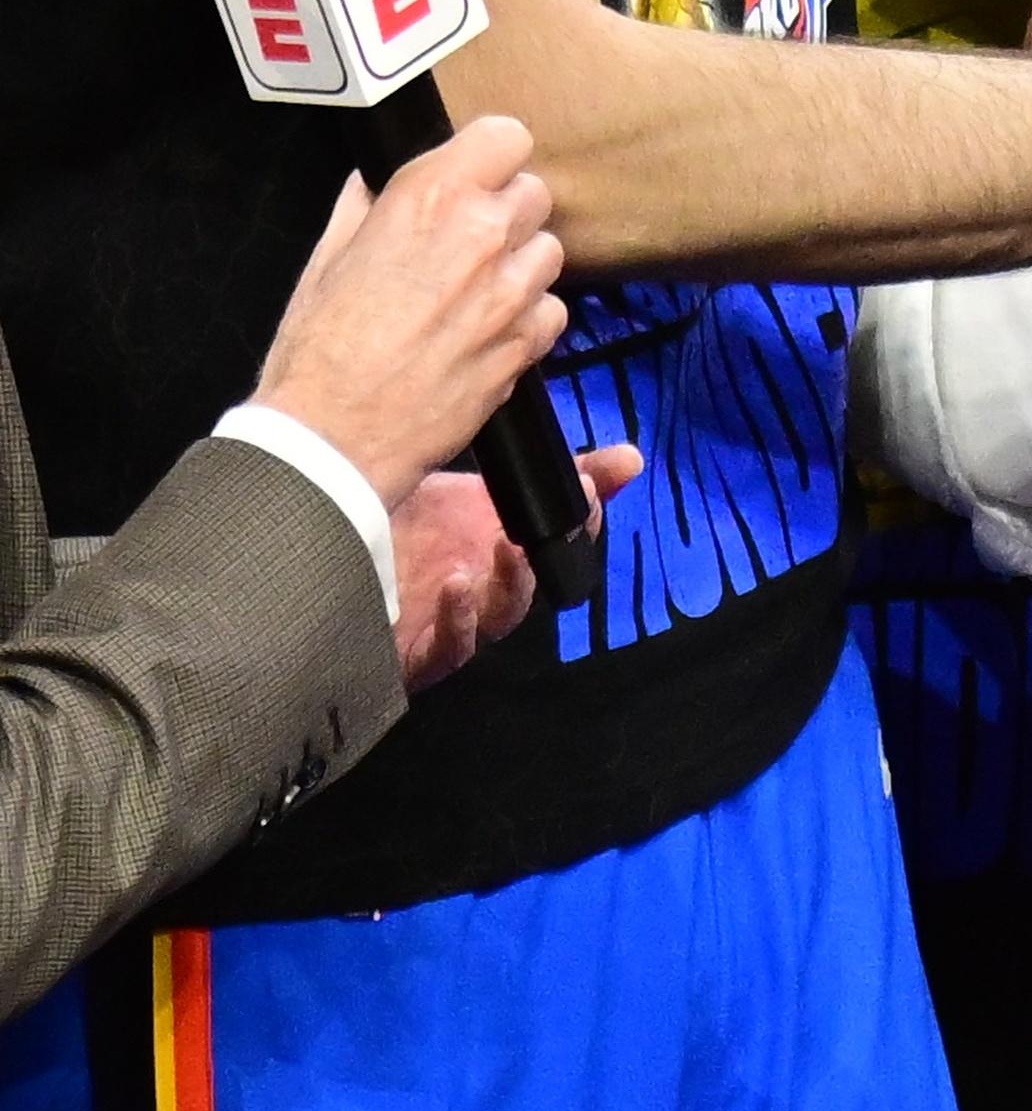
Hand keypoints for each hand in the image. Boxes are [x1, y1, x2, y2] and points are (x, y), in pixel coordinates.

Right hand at [256, 121, 577, 507]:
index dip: (490, 156)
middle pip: (534, 193)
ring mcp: (513, 290)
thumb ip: (369, 205)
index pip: (506, 136)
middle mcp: (483, 234)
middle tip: (466, 241)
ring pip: (549, 251)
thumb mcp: (329, 255)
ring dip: (519, 264)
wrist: (334, 434)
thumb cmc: (318, 347)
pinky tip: (485, 331)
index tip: (477, 173)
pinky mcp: (528, 341)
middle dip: (504, 212)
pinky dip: (528, 316)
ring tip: (471, 291)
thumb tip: (381, 181)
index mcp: (430, 198)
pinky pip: (552, 309)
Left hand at [390, 445, 639, 688]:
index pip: (559, 538)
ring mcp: (457, 624)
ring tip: (509, 548)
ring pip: (502, 614)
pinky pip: (451, 646)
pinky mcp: (419, 655)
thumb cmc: (395, 525)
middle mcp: (486, 590)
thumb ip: (528, 471)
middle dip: (551, 549)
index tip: (587, 487)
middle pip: (536, 577)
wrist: (322, 545)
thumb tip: (631, 455)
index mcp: (501, 551)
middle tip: (562, 514)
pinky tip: (458, 586)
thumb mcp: (461, 487)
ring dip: (513, 584)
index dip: (581, 517)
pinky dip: (461, 620)